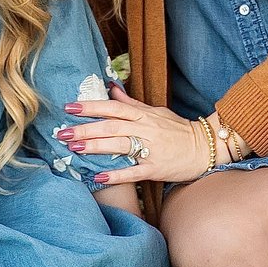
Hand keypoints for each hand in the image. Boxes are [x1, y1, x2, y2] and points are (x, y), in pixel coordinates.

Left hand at [58, 85, 220, 185]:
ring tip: (74, 149)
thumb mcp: (155, 112)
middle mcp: (146, 129)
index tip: (69, 108)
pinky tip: (98, 176)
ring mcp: (152, 149)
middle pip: (111, 126)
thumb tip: (111, 89)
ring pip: (119, 145)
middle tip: (63, 133)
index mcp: (144, 115)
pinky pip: (133, 172)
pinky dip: (116, 174)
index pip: (113, 108)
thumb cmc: (178, 129)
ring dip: (95, 147)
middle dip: (85, 129)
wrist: (205, 147)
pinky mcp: (157, 169)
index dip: (91, 107)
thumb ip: (132, 104)